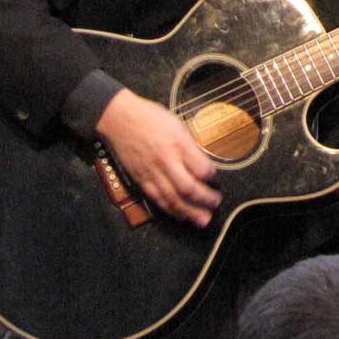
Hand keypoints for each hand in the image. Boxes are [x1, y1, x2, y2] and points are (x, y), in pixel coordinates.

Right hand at [95, 89, 219, 226]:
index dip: (213, 178)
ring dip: (190, 212)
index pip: (201, 168)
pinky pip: (157, 199)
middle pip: (188, 187)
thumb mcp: (178, 125)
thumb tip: (203, 163)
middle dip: (205, 199)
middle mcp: (166, 160)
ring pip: (172, 198)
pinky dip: (170, 210)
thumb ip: (190, 146)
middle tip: (216, 204)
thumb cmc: (151, 118)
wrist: (120, 119)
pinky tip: (181, 216)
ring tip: (203, 220)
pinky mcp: (140, 180)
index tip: (218, 180)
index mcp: (179, 144)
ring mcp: (152, 172)